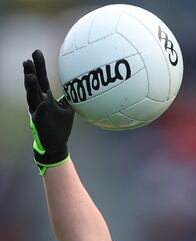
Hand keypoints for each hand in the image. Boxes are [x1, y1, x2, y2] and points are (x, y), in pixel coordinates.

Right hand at [23, 49, 73, 174]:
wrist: (56, 145)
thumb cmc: (60, 126)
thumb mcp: (68, 109)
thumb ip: (70, 97)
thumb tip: (80, 85)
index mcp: (46, 97)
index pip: (42, 78)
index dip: (39, 65)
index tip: (36, 51)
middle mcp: (39, 102)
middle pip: (34, 84)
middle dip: (30, 72)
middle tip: (27, 60)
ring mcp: (37, 112)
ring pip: (32, 97)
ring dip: (31, 87)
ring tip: (30, 76)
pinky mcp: (39, 123)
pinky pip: (40, 115)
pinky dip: (41, 109)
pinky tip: (43, 103)